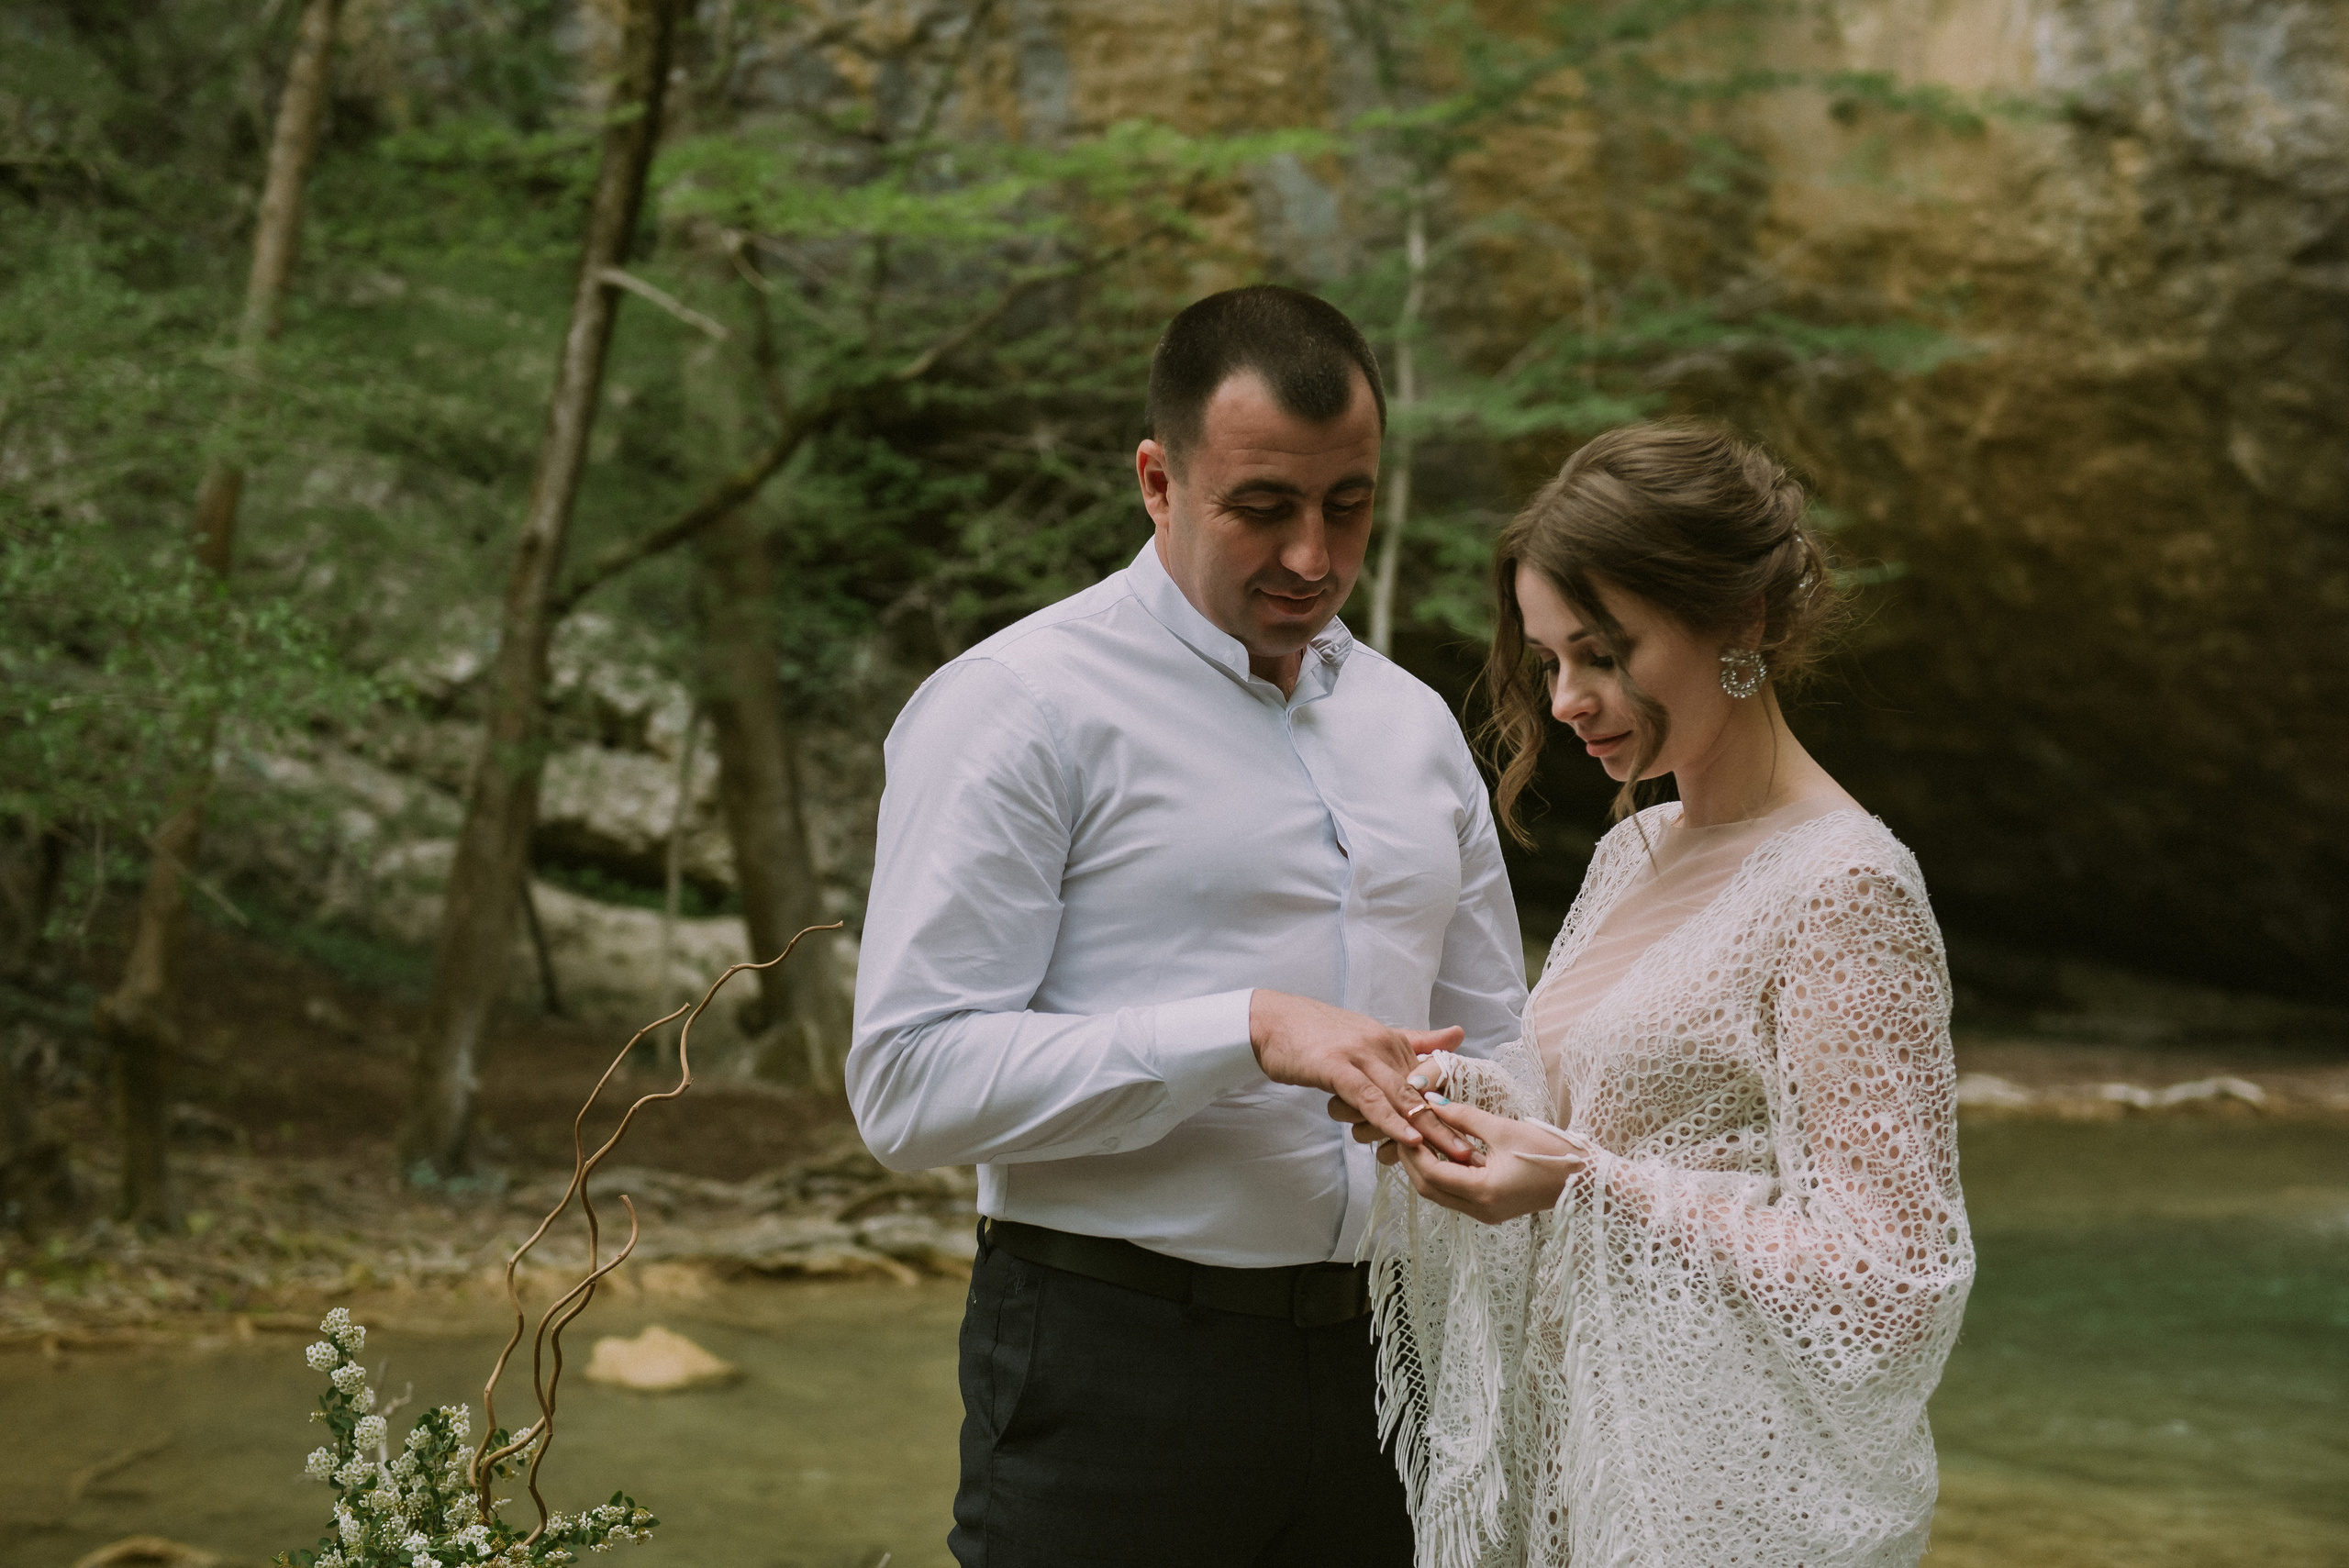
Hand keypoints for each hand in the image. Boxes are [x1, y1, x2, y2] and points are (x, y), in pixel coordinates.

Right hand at [1251, 991, 1471, 1157]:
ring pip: (1402, 1097)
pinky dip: (1391, 1120)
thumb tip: (1457, 1034)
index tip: (1475, 1135)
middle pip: (1423, 1092)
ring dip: (1430, 1128)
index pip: (1429, 1080)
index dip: (1452, 1108)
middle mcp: (1383, 1046)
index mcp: (1392, 1041)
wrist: (1270, 1021)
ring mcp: (1361, 1056)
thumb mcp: (1369, 1034)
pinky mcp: (1337, 1068)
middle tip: (1475, 1153)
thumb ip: (1413, 1040)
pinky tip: (1408, 1139)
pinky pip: (1370, 1098)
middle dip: (1451, 1124)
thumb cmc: (1314, 1034)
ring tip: (1454, 1154)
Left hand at [1394, 1100, 1588, 1224]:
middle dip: (1413, 1161)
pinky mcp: (1491, 1208)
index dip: (1413, 1151)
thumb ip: (1465, 1116)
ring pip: (1441, 1194)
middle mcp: (1480, 1209)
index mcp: (1483, 1192)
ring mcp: (1485, 1212)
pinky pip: (1457, 1193)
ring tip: (1420, 1137)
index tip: (1404, 1125)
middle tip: (1405, 1131)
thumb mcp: (1504, 1129)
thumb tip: (1432, 1102)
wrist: (1585, 1178)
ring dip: (1427, 1168)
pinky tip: (1443, 1149)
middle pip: (1430, 1190)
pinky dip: (1445, 1173)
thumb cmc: (1549, 1151)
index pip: (1431, 1175)